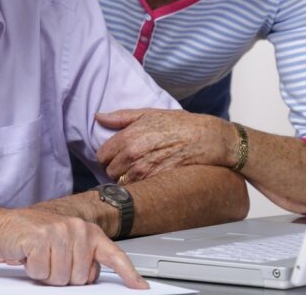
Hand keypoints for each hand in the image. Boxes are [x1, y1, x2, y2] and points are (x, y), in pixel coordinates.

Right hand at [0, 209, 146, 288]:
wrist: (1, 225)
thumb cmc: (32, 238)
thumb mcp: (63, 246)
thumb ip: (82, 259)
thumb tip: (94, 278)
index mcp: (87, 231)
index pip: (114, 255)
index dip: (129, 274)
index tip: (140, 287)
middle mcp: (77, 229)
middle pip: (81, 278)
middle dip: (62, 276)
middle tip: (49, 260)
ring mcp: (60, 232)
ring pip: (61, 278)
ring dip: (46, 274)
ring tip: (39, 256)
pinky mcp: (41, 238)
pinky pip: (42, 273)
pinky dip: (32, 269)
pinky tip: (29, 254)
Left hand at [96, 109, 234, 182]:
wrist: (207, 138)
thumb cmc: (180, 124)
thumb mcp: (149, 113)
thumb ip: (121, 117)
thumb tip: (98, 117)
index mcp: (128, 137)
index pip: (102, 156)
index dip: (108, 157)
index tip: (117, 156)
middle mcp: (132, 155)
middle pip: (109, 172)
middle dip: (117, 170)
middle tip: (131, 165)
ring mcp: (144, 171)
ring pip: (122, 184)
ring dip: (128, 181)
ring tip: (142, 172)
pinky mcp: (156, 183)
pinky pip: (139, 191)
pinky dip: (142, 188)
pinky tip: (152, 179)